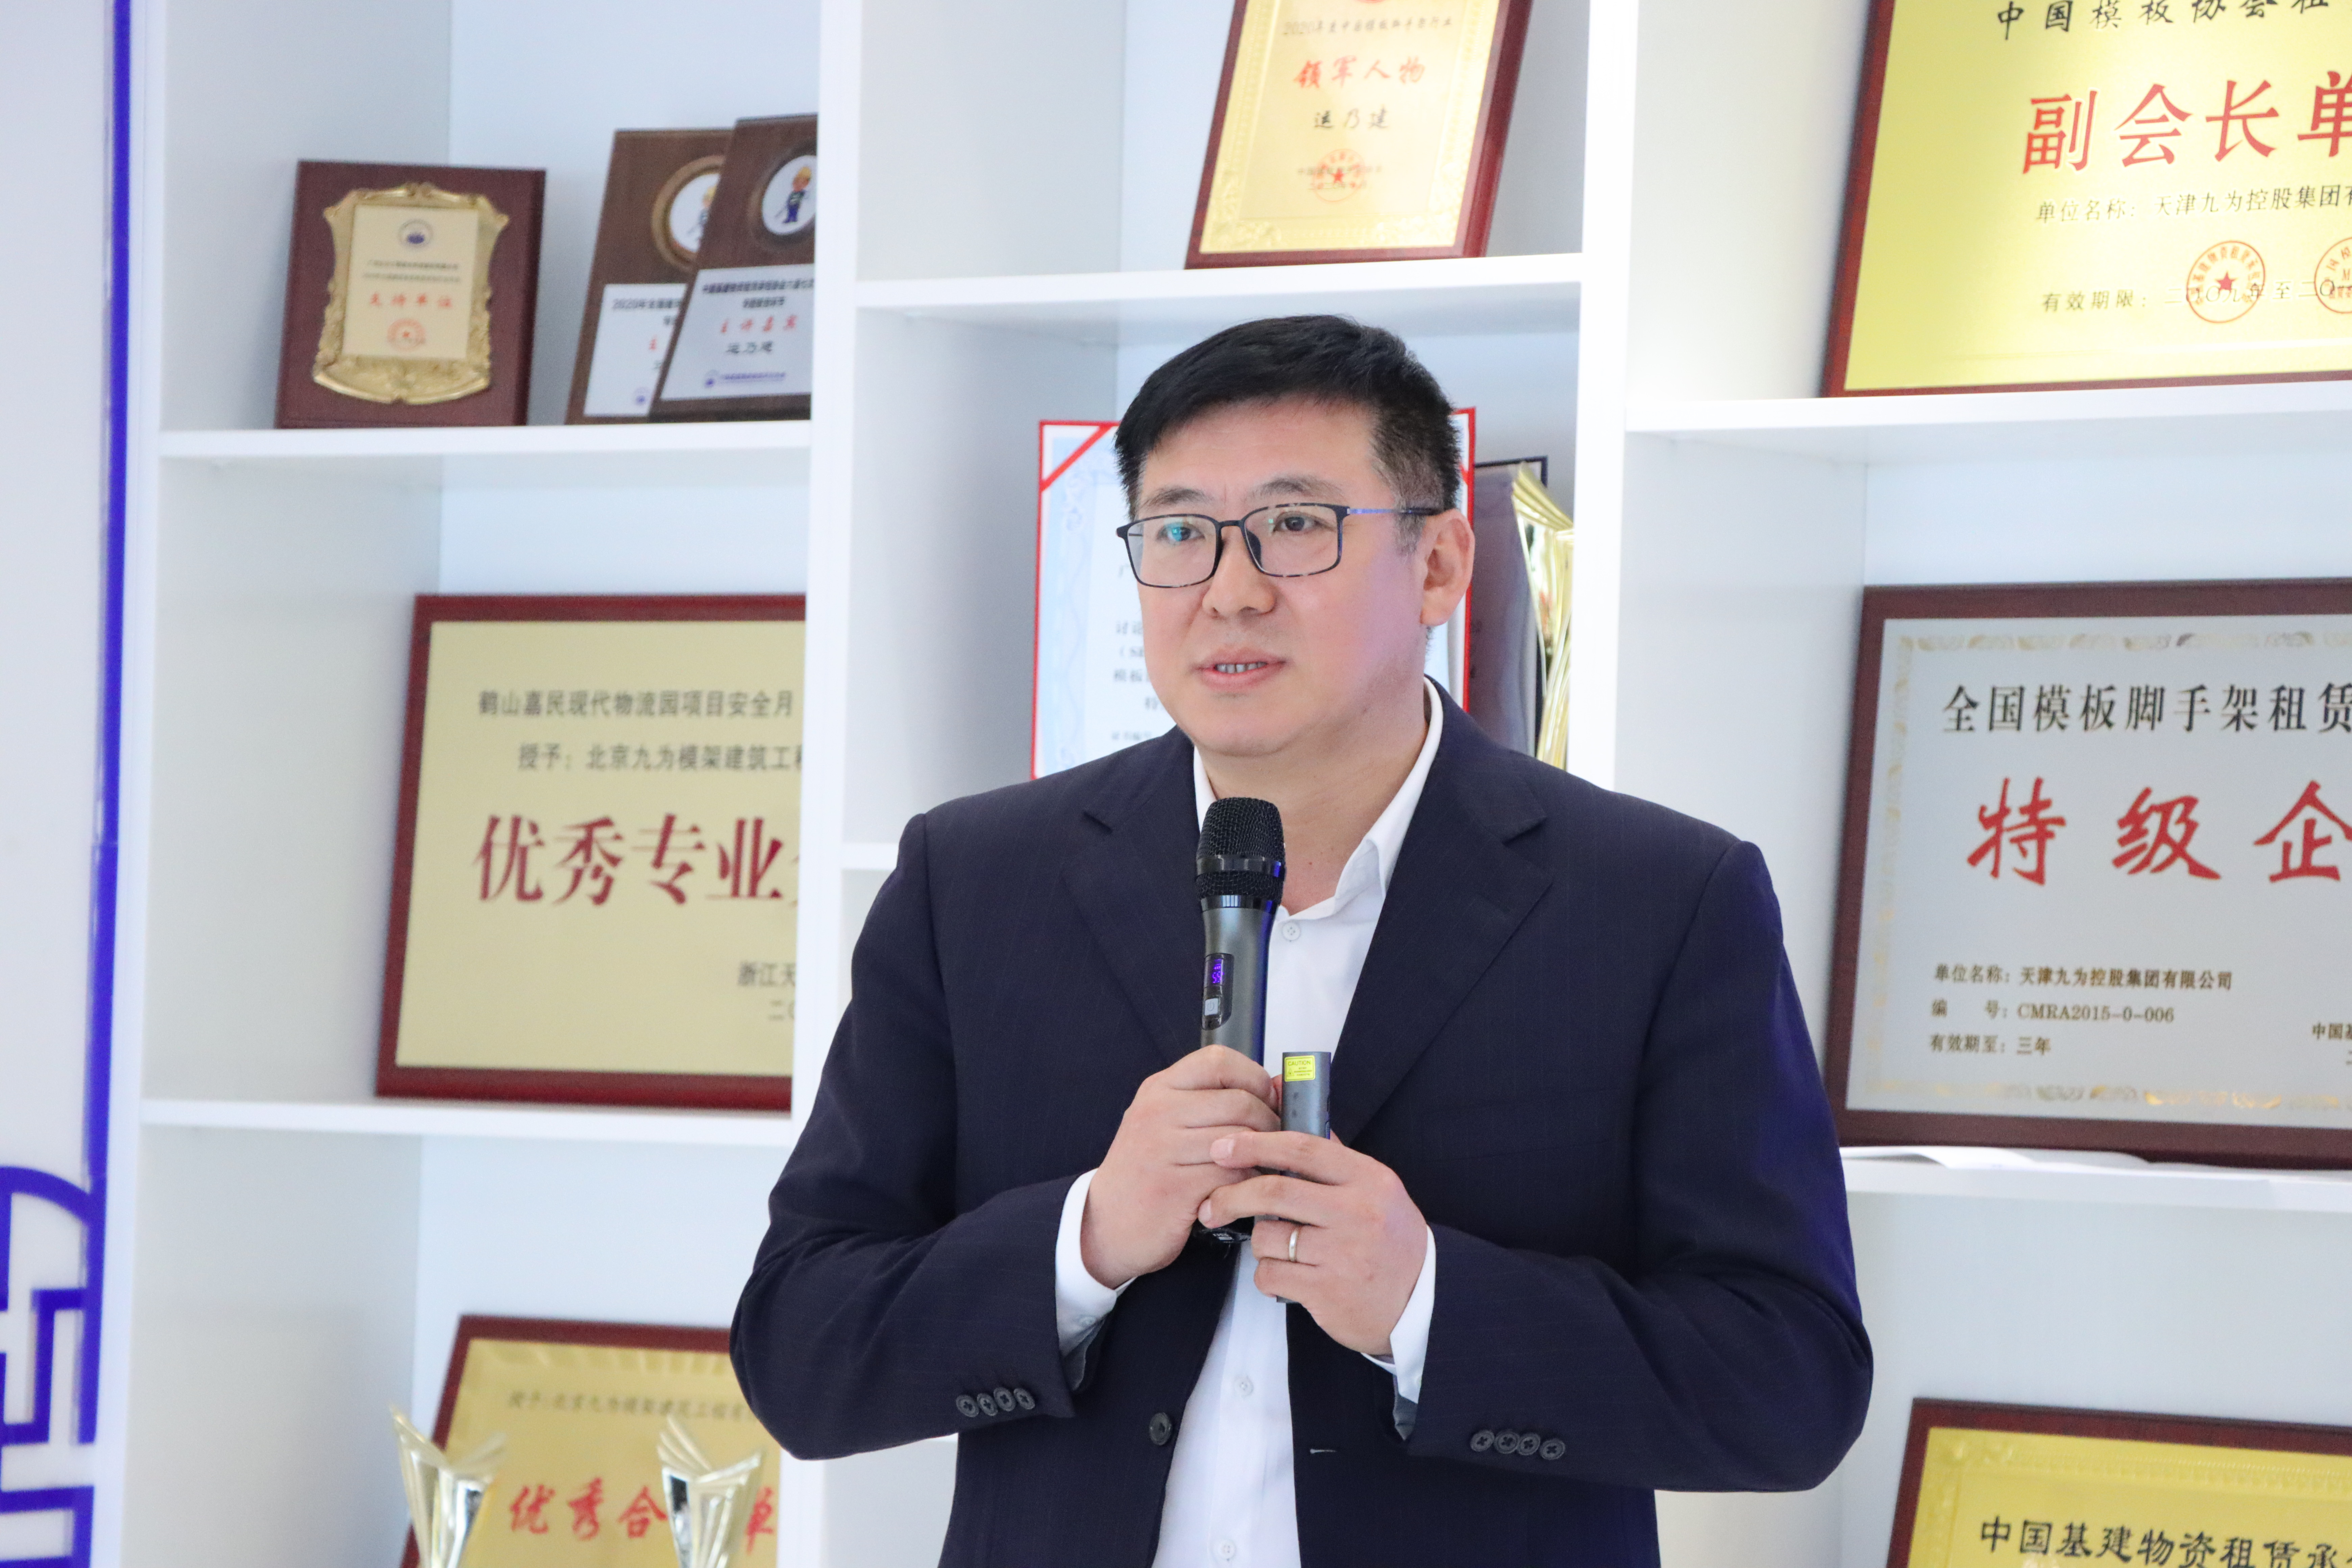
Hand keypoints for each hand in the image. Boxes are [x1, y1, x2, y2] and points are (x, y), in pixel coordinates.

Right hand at [1080, 1046, 1280, 1289]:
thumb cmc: (1146, 1172)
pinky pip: (1232, 1177)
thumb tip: (1280, 1086)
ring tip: (1259, 1168)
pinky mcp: (1173, 1188)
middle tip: (1273, 1142)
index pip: (1218, 1060)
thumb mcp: (1169, 1123)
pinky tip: (1240, 1191)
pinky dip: (1246, 1186)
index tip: (1267, 1098)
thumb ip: (1215, 1101)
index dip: (1254, 1076)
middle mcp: (1157, 1112)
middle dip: (1269, 1123)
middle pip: (1239, 1101)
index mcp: (1158, 1089)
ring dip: (1261, 1158)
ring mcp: (1162, 1150)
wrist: (1104, 1224)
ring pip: (1240, 1140)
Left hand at [1197, 1130, 1427, 1355]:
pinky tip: (1288, 1275)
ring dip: (1260, 1243)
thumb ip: (1335, 1158)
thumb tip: (1289, 1114)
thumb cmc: (1391, 1242)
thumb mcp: (1376, 1190)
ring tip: (1280, 1250)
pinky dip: (1268, 1275)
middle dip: (1233, 1195)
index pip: (1303, 1148)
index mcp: (1368, 1179)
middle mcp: (1357, 1212)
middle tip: (1213, 1203)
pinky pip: (1271, 1274)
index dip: (1256, 1143)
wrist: (1422, 1302)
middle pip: (1275, 1191)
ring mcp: (1343, 1253)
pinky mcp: (1327, 1290)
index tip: (1224, 1146)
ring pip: (1268, 1237)